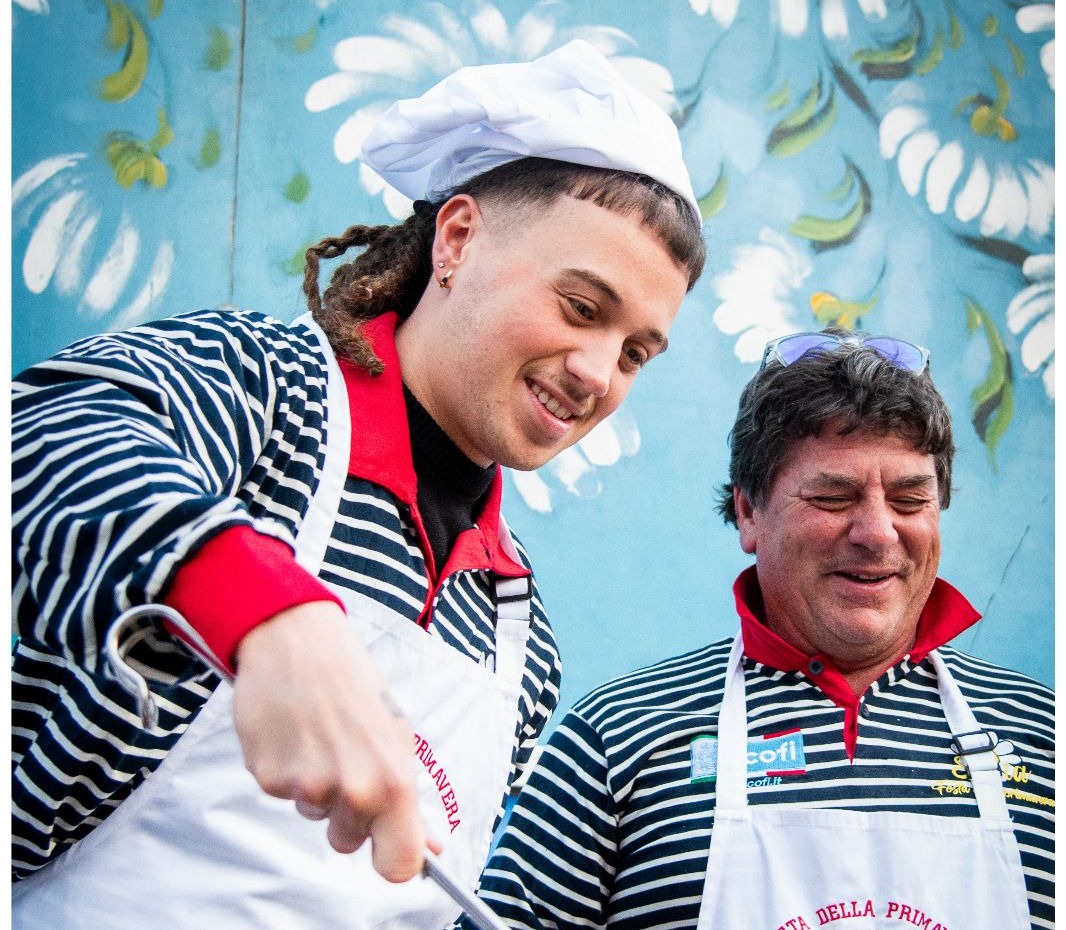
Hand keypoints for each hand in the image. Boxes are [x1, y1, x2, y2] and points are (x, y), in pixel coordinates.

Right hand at [232, 600, 430, 881]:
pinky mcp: (267, 777)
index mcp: (393, 780)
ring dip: (317, 788)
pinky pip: (282, 794)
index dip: (394, 861)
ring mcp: (305, 786)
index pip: (399, 864)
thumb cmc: (353, 682)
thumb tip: (430, 848)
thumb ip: (409, 795)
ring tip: (321, 737)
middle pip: (348, 844)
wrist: (296, 639)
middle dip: (348, 814)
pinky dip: (287, 770)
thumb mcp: (396, 733)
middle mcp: (352, 789)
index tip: (388, 847)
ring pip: (315, 815)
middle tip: (347, 759)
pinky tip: (294, 733)